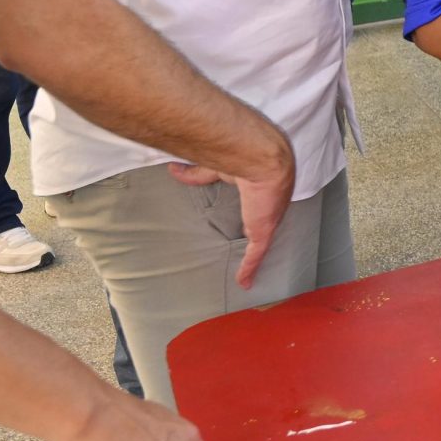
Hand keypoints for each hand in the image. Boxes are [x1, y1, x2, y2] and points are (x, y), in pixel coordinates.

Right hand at [164, 116, 295, 288]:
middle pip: (263, 225)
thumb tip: (172, 169)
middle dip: (258, 235)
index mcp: (260, 190)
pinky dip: (250, 268)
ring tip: (249, 270)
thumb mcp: (217, 169)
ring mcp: (267, 220)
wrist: (259, 159)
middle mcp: (268, 207)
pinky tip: (245, 282)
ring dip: (256, 257)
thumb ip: (196, 174)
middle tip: (247, 247)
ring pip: (262, 243)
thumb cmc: (242, 157)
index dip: (253, 213)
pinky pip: (257, 254)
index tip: (246, 220)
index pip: (258, 206)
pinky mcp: (263, 231)